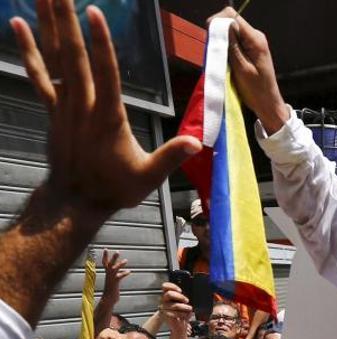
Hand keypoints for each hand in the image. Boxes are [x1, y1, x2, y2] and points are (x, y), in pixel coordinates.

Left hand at [9, 0, 200, 217]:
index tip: (95, 13)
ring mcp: (64, 104)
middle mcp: (82, 104)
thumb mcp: (148, 176)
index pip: (104, 72)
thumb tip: (197, 142)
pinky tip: (18, 25)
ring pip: (54, 58)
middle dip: (67, 20)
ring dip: (48, 24)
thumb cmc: (115, 188)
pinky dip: (27, 49)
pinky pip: (38, 74)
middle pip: (73, 55)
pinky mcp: (52, 108)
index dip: (100, 42)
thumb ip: (171, 156)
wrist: (74, 201)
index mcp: (108, 116)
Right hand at [101, 249, 129, 296]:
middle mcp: (108, 275)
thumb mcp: (114, 281)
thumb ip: (118, 275)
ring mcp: (111, 279)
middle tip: (118, 251)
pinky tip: (129, 272)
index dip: (105, 256)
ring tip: (126, 260)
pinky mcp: (115, 283)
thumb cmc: (111, 291)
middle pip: (109, 264)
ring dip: (120, 264)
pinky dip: (124, 274)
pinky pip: (119, 277)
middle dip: (113, 258)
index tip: (105, 248)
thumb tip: (124, 272)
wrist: (108, 300)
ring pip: (114, 269)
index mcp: (107, 274)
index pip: (105, 263)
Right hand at [160, 282, 192, 333]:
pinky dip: (182, 314)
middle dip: (180, 296)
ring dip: (184, 307)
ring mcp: (164, 307)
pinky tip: (185, 315)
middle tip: (187, 300)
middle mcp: (164, 299)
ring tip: (189, 308)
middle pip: (169, 294)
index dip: (172, 287)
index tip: (180, 290)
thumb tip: (192, 289)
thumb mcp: (183, 299)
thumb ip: (184, 294)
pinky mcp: (165, 315)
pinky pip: (173, 314)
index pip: (165, 286)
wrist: (176, 319)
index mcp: (167, 292)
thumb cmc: (180, 307)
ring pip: (174, 305)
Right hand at [209, 7, 288, 132]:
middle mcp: (255, 36)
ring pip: (229, 31)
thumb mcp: (241, 68)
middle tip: (215, 52)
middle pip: (230, 21)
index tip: (211, 39)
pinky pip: (232, 40)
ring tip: (221, 58)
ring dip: (221, 42)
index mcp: (256, 39)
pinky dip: (225, 47)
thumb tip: (221, 25)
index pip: (232, 16)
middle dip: (218, 33)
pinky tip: (225, 60)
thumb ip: (232, 46)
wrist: (267, 103)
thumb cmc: (256, 90)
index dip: (218, 23)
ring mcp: (252, 42)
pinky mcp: (248, 49)